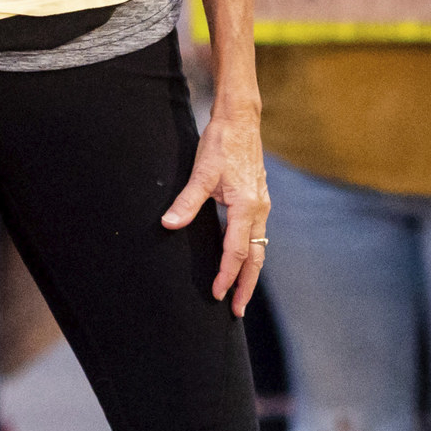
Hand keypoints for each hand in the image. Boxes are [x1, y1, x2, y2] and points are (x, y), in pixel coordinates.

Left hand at [163, 94, 268, 313]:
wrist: (241, 119)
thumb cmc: (222, 143)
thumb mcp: (201, 172)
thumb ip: (186, 202)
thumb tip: (168, 225)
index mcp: (246, 206)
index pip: (236, 251)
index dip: (226, 275)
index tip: (217, 294)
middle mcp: (258, 209)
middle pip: (255, 257)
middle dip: (246, 285)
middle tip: (237, 311)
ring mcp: (261, 205)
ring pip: (259, 248)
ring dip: (250, 272)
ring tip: (241, 293)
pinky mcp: (258, 200)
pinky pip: (257, 235)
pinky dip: (251, 253)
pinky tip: (241, 260)